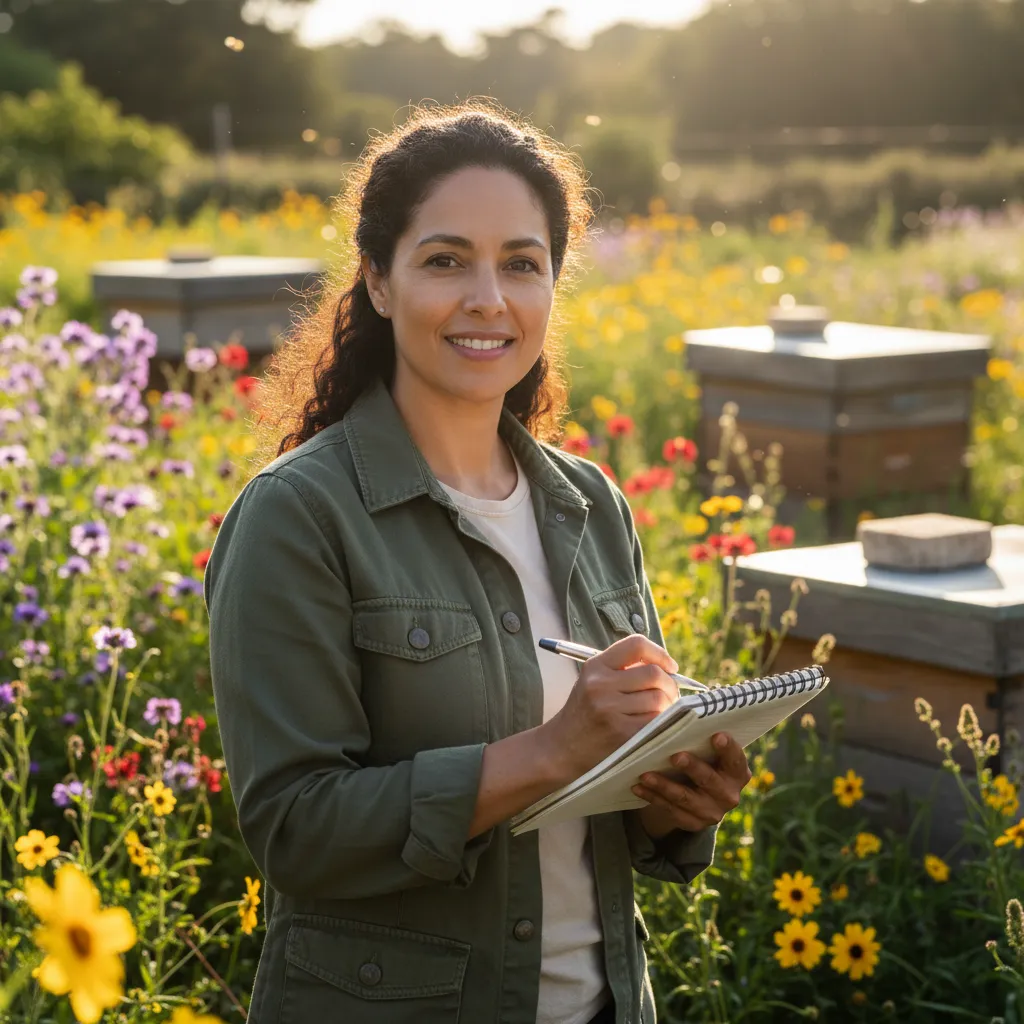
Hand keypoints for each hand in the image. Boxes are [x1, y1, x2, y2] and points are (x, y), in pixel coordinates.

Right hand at [541, 634, 679, 784]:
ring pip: (659, 699)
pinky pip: (656, 721)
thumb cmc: (585, 712)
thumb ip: (624, 670)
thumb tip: (668, 668)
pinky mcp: (620, 733)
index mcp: (595, 666)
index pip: (637, 645)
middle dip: (670, 684)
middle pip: (654, 674)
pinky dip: (662, 722)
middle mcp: (600, 684)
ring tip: (660, 711)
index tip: (670, 667)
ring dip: (667, 706)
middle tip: (670, 694)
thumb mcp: (594, 682)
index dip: (660, 654)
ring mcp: (609, 709)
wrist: (562, 747)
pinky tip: (654, 725)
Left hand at [630, 732, 751, 836]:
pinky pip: (670, 809)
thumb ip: (700, 737)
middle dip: (692, 767)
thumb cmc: (702, 759)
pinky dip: (652, 796)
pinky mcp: (693, 823)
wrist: (698, 794)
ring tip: (645, 775)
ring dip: (663, 785)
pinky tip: (638, 787)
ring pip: (685, 798)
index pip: (735, 759)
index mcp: (737, 772)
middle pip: (709, 780)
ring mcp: (712, 812)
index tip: (715, 736)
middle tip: (675, 756)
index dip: (728, 748)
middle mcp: (729, 794)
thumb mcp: (706, 750)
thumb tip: (676, 716)